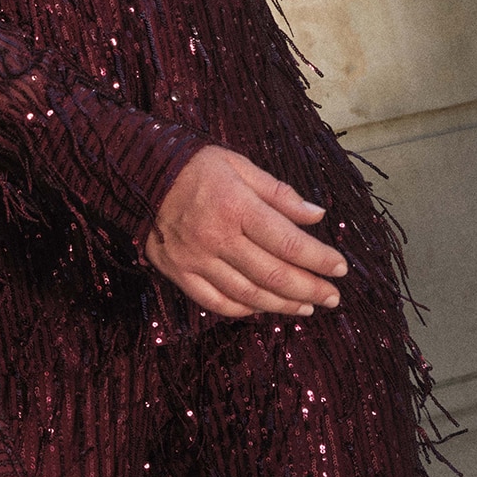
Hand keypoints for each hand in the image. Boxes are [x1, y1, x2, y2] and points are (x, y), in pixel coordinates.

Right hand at [145, 145, 347, 318]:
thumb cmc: (195, 167)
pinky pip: (214, 300)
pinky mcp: (177, 271)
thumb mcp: (240, 166)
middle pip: (273, 274)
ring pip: (247, 293)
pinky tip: (262, 309)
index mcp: (237, 207)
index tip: (340, 268)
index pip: (289, 243)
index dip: (319, 259)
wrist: (136, 175)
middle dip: (310, 289)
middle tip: (332, 297)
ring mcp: (195, 259)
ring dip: (282, 304)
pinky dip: (242, 309)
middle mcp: (217, 238)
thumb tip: (317, 216)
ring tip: (306, 308)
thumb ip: (279, 193)